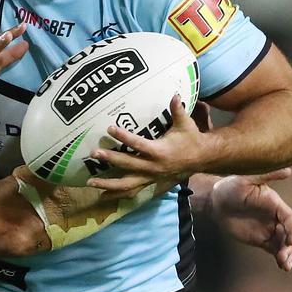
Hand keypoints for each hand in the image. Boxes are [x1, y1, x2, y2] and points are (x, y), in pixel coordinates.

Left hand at [84, 95, 206, 195]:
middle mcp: (152, 167)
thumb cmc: (190, 139)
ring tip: (90, 182)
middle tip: (94, 153)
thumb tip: (175, 95)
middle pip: (127, 164)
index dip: (124, 136)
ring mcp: (149, 177)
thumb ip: (178, 110)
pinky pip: (131, 191)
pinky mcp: (148, 183)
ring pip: (126, 184)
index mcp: (159, 151)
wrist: (201, 159)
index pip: (138, 144)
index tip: (109, 128)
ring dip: (107, 184)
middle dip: (110, 158)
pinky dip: (116, 195)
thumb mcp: (186, 124)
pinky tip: (101, 195)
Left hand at [209, 170, 291, 270]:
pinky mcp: (261, 239)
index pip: (289, 218)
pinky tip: (283, 265)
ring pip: (284, 244)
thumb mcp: (247, 178)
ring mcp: (269, 229)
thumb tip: (289, 170)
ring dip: (287, 254)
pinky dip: (280, 257)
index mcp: (275, 204)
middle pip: (289, 233)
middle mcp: (275, 218)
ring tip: (284, 264)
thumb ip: (267, 176)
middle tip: (284, 255)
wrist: (216, 201)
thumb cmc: (231, 186)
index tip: (291, 239)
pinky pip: (274, 249)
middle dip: (289, 245)